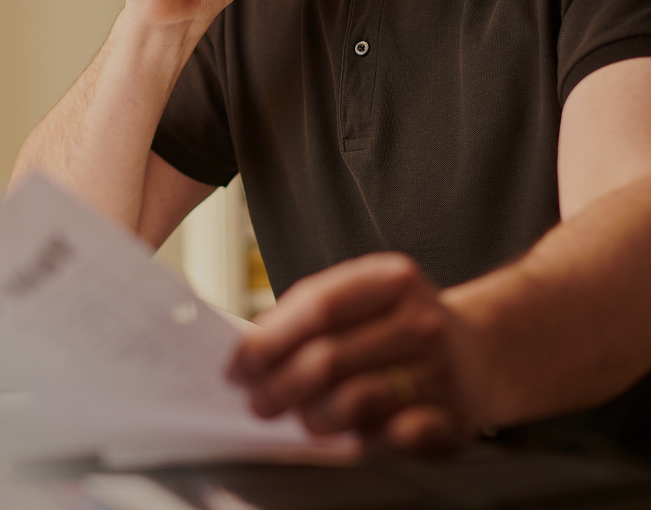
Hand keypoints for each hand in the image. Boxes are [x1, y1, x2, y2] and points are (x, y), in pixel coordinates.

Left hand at [227, 253, 485, 451]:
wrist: (482, 351)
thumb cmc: (401, 324)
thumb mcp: (365, 297)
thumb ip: (312, 314)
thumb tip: (253, 353)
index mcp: (392, 279)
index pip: (317, 307)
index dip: (269, 340)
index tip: (238, 365)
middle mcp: (420, 320)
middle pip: (329, 358)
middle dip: (280, 386)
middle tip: (258, 402)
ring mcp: (441, 370)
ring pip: (356, 400)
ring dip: (314, 416)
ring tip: (299, 418)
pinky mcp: (454, 418)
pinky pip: (394, 438)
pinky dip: (361, 442)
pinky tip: (346, 439)